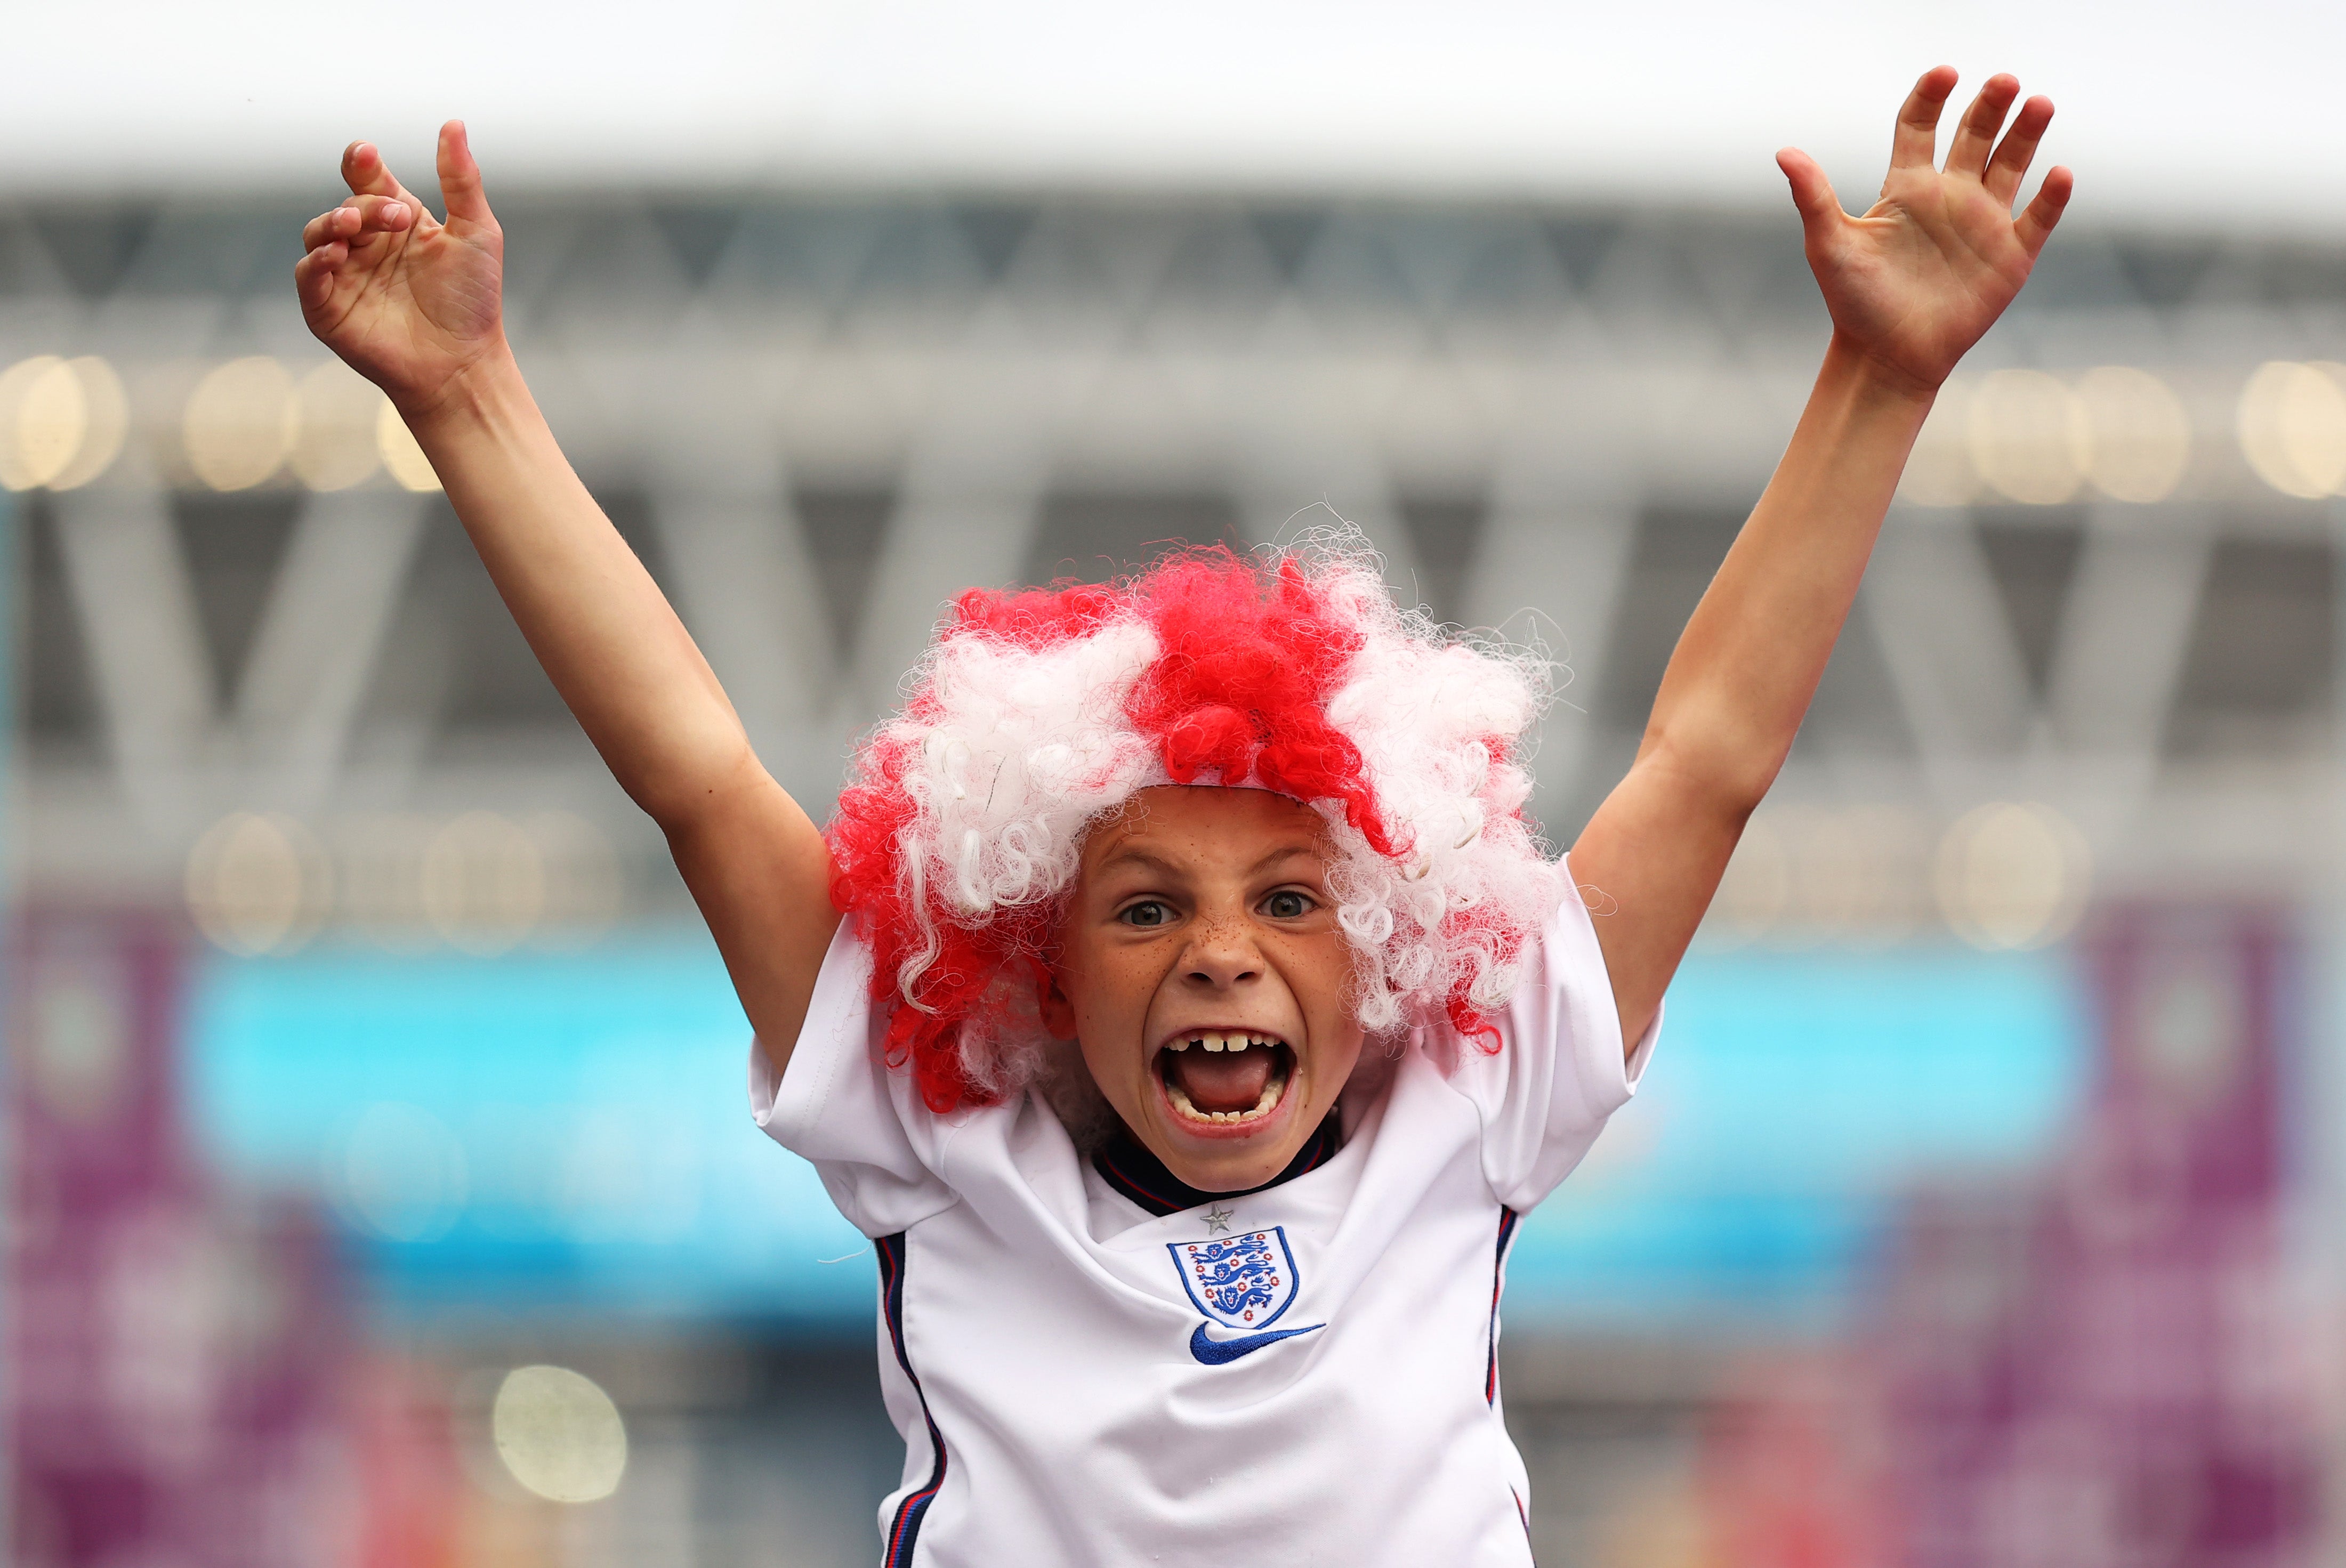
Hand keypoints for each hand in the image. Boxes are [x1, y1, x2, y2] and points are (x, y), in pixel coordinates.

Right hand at [295, 121, 505, 417]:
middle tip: (396, 215)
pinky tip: (338, 254)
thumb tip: (453, 122)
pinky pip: (309, 276)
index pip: (368, 180)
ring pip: (319, 234)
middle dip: (365, 205)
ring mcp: (345, 275)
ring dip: (334, 223)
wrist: (464, 363)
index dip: (362, 164)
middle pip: (347, 205)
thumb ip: (461, 179)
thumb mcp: (477, 232)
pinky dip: (318, 261)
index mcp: (397, 222)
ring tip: (356, 226)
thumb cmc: (473, 301)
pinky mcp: (328, 309)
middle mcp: (367, 245)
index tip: (366, 156)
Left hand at [1778, 68, 2072, 392]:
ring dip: (2026, 134)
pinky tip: (2059, 172)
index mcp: (1906, 189)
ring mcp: (1983, 223)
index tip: (1944, 73)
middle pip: (1973, 136)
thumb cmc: (1854, 303)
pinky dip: (2051, 196)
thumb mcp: (1828, 246)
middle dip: (1990, 106)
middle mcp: (1948, 197)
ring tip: (2038, 104)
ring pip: (2011, 164)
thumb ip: (1813, 197)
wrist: (1885, 357)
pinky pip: (2038, 218)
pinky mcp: (2010, 255)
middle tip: (2004, 81)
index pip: (1919, 128)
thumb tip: (1784, 152)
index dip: (1930, 98)